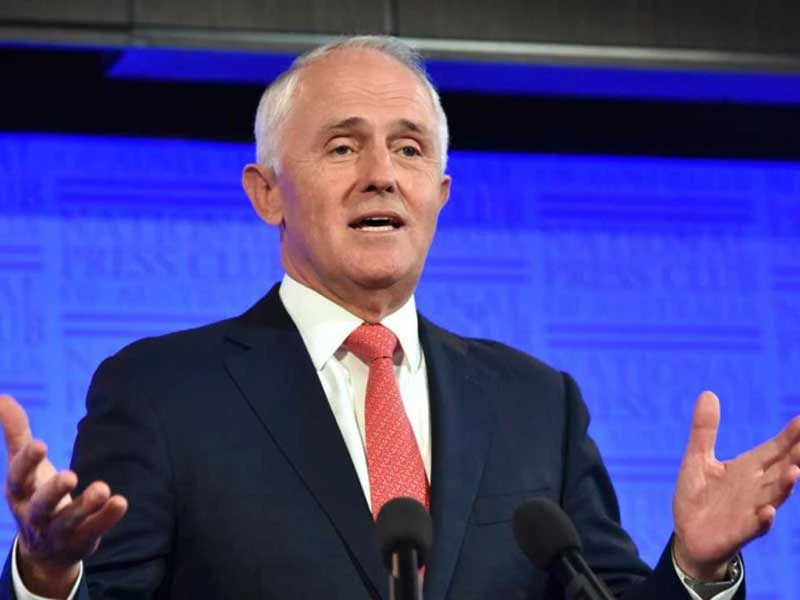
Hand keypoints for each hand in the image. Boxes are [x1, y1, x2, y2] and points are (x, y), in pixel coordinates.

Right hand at [0, 394, 127, 597]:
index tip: (40, 444)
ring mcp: (58, 531)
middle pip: (41, 506)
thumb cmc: (34, 494)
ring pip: (68, 521)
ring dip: (85, 506)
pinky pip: (93, 530)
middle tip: (70, 475)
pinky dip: (106, 518)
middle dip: (53, 491)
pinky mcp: (81, 540)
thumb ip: (16, 432)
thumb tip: (2, 396)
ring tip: (103, 488)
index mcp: (20, 492)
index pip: (18, 478)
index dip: (27, 462)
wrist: (45, 550)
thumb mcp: (22, 466)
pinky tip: (120, 502)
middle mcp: (35, 514)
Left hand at [672, 391, 799, 579]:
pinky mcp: (738, 531)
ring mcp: (750, 510)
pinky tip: (768, 511)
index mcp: (747, 469)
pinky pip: (754, 526)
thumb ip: (704, 430)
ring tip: (795, 470)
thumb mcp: (697, 458)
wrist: (687, 536)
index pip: (774, 449)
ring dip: (784, 486)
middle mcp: (755, 488)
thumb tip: (708, 393)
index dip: (789, 436)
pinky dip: (763, 519)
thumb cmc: (697, 497)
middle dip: (796, 456)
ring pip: (773, 496)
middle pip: (780, 469)